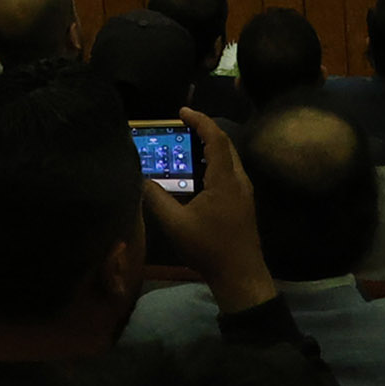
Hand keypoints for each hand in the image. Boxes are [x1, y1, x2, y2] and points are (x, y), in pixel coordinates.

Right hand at [144, 107, 274, 313]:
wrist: (240, 274)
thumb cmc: (209, 248)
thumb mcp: (176, 224)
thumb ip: (156, 199)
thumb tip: (140, 179)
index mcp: (225, 179)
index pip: (216, 138)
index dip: (200, 120)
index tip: (182, 111)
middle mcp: (239, 180)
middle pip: (225, 144)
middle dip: (204, 130)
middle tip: (181, 126)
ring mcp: (244, 191)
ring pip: (228, 159)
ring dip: (209, 148)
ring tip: (185, 146)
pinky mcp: (242, 202)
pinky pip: (228, 172)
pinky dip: (213, 163)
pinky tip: (197, 174)